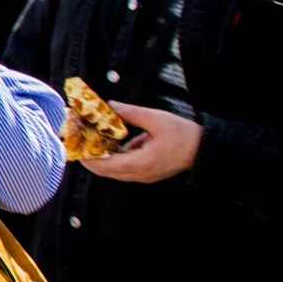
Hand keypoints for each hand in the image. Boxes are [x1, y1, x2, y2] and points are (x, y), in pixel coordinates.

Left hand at [80, 102, 201, 182]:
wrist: (205, 149)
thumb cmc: (184, 135)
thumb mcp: (157, 119)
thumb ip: (132, 114)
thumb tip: (110, 105)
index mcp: (141, 163)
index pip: (105, 166)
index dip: (87, 158)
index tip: (76, 145)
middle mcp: (140, 174)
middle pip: (106, 171)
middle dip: (90, 157)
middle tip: (79, 142)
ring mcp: (144, 176)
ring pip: (114, 171)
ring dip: (102, 158)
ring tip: (91, 140)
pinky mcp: (147, 173)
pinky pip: (125, 168)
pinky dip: (115, 157)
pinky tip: (113, 142)